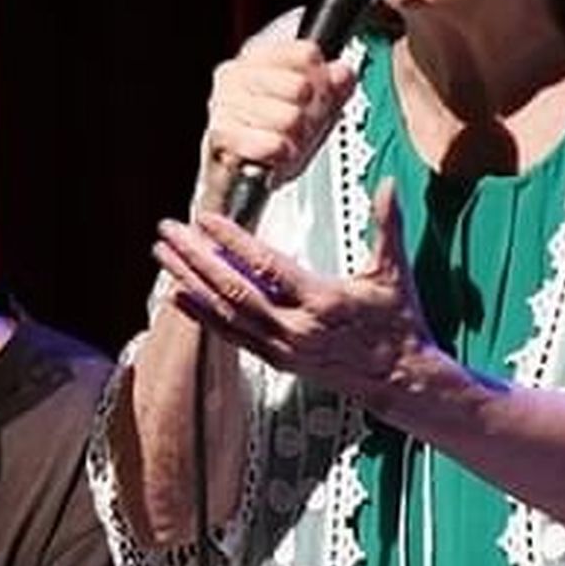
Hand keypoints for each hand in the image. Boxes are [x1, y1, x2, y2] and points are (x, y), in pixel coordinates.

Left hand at [154, 179, 435, 412]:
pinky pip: (229, 336)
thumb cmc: (397, 325)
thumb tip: (385, 186)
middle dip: (196, 258)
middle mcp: (296, 327)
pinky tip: (178, 295)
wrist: (400, 379)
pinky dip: (201, 315)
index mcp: (324, 301)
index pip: (268, 267)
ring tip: (164, 257)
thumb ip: (387, 226)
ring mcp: (282, 347)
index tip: (207, 219)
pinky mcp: (276, 360)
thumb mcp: (393, 273)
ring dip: (191, 282)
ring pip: (225, 314)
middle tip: (169, 232)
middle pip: (234, 290)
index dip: (234, 241)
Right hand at [199, 25, 357, 211]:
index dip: (323, 80)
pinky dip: (279, 153)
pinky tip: (277, 152)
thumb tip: (343, 73)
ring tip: (287, 142)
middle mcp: (236, 74)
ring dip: (296, 138)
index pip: (307, 54)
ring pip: (289, 117)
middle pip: (300, 86)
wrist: (235, 179)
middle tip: (302, 126)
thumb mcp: (310, 109)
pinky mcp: (220, 134)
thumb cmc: (268, 137)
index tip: (318, 95)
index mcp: (258, 56)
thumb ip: (333, 88)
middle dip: (310, 114)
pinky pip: (269, 143)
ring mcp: (225, 102)